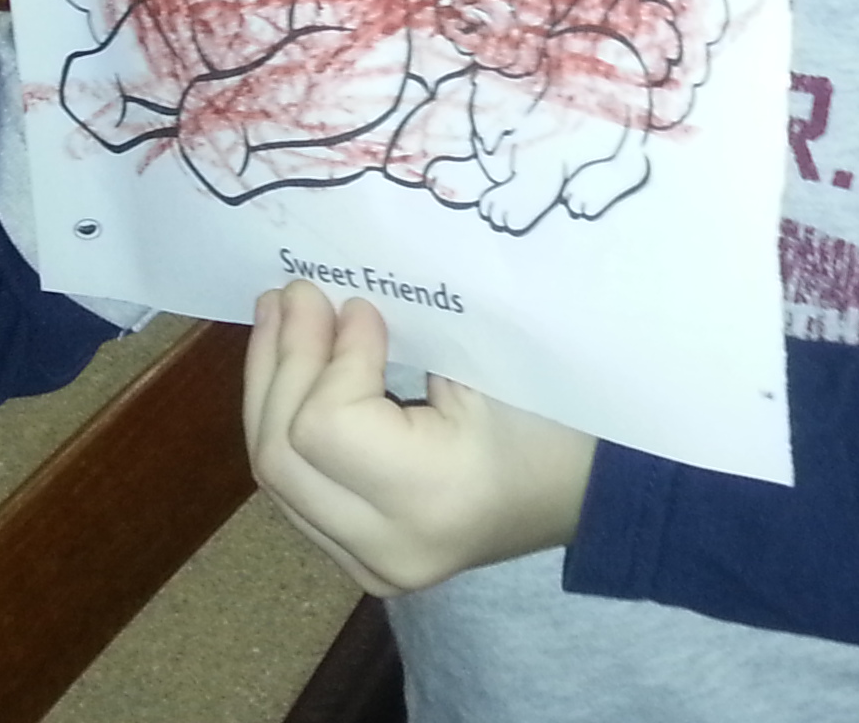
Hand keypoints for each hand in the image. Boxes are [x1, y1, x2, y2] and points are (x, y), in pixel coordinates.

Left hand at [244, 280, 593, 594]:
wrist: (587, 492)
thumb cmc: (555, 412)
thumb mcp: (489, 361)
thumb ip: (408, 334)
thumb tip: (330, 302)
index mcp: (432, 497)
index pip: (326, 427)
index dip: (331, 356)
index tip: (357, 304)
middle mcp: (388, 547)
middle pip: (283, 456)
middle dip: (282, 362)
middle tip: (293, 294)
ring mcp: (368, 565)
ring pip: (275, 477)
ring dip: (270, 388)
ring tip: (276, 318)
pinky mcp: (359, 560)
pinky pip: (295, 490)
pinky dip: (285, 424)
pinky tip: (289, 371)